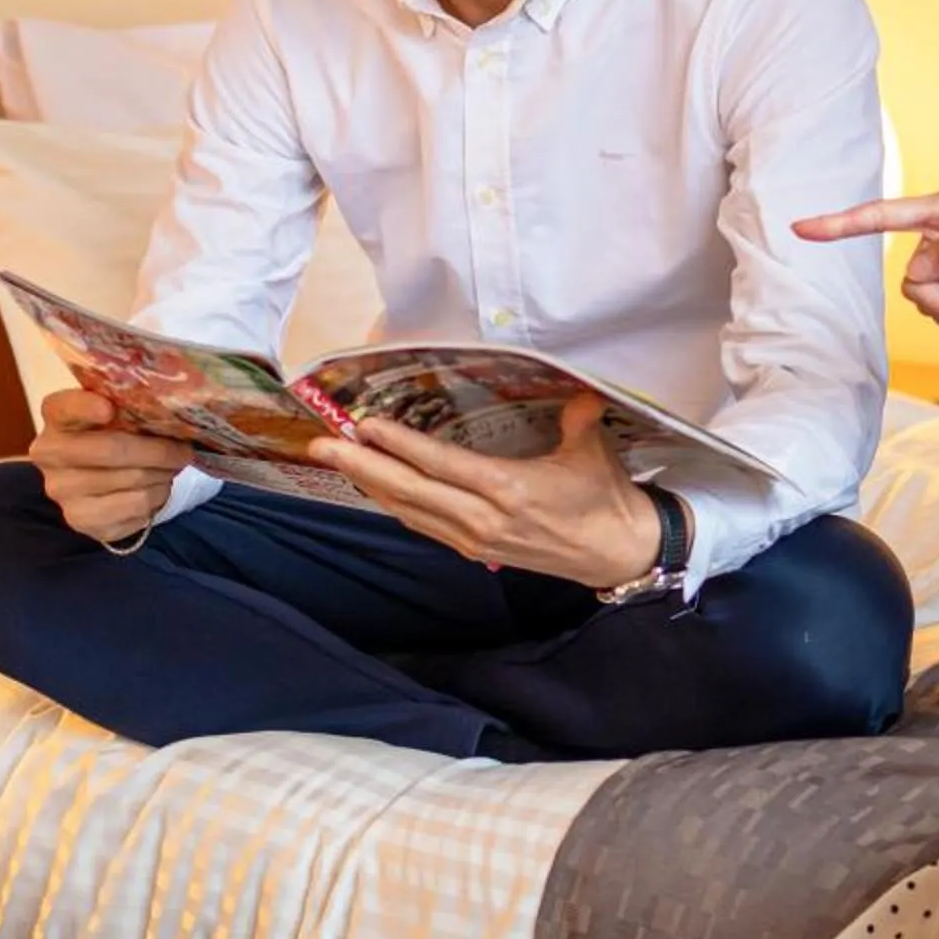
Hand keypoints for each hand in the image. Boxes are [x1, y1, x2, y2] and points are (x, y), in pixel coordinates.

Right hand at [30, 387, 193, 545]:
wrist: (91, 474)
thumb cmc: (108, 433)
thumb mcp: (115, 410)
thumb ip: (130, 404)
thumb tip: (174, 410)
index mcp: (56, 415)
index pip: (65, 408)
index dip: (86, 408)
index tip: (109, 408)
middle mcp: (50, 454)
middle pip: (111, 450)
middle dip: (158, 450)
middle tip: (184, 451)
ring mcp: (62, 491)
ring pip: (132, 481)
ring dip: (163, 475)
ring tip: (171, 469)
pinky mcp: (81, 520)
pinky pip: (136, 509)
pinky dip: (157, 497)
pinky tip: (156, 488)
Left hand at [308, 393, 663, 586]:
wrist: (616, 554)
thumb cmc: (604, 498)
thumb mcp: (592, 451)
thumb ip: (577, 416)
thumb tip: (577, 384)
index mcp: (508, 490)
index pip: (440, 465)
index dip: (398, 445)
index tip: (364, 425)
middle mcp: (482, 519)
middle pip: (409, 491)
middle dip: (361, 466)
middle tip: (322, 443)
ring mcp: (474, 539)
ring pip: (409, 510)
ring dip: (371, 485)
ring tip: (338, 459)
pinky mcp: (475, 550)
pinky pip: (424, 524)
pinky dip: (395, 503)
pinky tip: (376, 487)